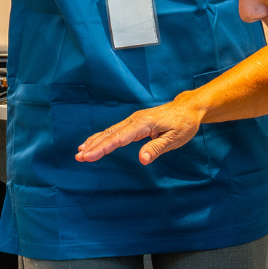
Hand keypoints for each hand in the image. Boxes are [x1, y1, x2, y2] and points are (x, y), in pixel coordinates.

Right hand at [75, 99, 204, 164]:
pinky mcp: (135, 122)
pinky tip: (93, 142)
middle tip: (79, 158)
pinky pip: (115, 130)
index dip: (102, 148)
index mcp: (143, 124)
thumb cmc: (183, 124)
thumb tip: (142, 159)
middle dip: (93, 146)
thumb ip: (156, 148)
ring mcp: (134, 120)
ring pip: (110, 131)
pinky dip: (102, 137)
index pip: (118, 138)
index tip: (89, 156)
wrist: (188, 108)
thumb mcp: (174, 139)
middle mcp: (135, 120)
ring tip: (80, 152)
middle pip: (110, 134)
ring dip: (95, 142)